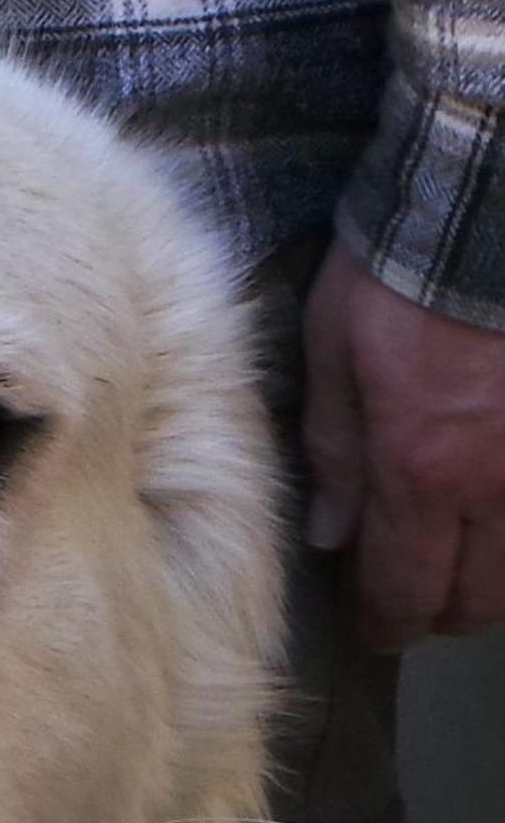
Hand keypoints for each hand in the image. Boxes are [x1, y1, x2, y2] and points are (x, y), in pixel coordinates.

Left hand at [303, 242, 504, 650]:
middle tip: (410, 599)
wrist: (486, 196)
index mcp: (422, 472)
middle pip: (478, 601)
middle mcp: (499, 483)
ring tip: (455, 558)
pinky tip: (493, 510)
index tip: (370, 626)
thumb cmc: (400, 270)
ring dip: (490, 578)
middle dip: (438, 614)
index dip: (384, 624)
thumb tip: (333, 534)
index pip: (405, 592)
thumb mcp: (334, 359)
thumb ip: (337, 455)